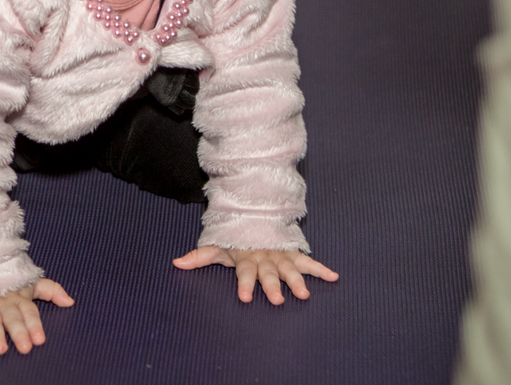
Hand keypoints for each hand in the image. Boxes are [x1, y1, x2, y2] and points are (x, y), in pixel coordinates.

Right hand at [0, 278, 73, 354]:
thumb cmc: (10, 277)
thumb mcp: (32, 281)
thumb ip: (52, 290)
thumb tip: (70, 302)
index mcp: (20, 297)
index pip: (29, 312)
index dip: (34, 325)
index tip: (39, 339)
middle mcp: (4, 301)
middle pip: (12, 317)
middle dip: (18, 331)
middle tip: (25, 347)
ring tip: (1, 348)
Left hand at [173, 246, 338, 304]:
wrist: (254, 211)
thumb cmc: (234, 236)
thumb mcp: (216, 245)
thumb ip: (199, 256)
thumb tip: (176, 263)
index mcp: (246, 257)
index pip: (245, 273)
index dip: (246, 284)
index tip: (246, 297)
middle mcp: (265, 257)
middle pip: (270, 273)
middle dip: (274, 286)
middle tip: (279, 300)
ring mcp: (280, 255)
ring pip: (290, 268)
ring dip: (297, 281)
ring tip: (304, 294)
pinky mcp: (293, 253)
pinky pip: (308, 261)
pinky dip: (321, 269)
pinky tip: (333, 277)